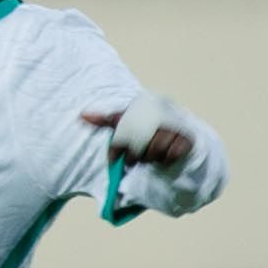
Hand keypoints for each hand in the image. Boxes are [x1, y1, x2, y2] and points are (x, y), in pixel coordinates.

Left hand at [79, 101, 195, 171]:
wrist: (177, 133)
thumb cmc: (146, 129)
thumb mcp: (125, 123)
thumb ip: (106, 120)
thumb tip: (82, 115)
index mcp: (142, 107)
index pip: (122, 128)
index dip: (116, 148)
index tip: (111, 159)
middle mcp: (159, 114)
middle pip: (138, 142)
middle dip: (132, 156)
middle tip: (131, 160)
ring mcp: (173, 127)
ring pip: (154, 150)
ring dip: (150, 158)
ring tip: (150, 156)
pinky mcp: (185, 139)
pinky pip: (170, 155)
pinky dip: (165, 159)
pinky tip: (164, 156)